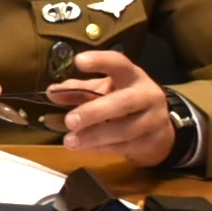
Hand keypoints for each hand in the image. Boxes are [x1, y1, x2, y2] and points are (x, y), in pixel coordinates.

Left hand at [49, 49, 173, 165]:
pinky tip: (84, 148)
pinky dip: (101, 148)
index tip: (78, 61)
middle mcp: (147, 95)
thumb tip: (52, 92)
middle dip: (95, 111)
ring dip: (94, 136)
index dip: (100, 61)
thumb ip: (79, 90)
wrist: (159, 132)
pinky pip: (124, 146)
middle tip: (70, 120)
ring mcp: (153, 120)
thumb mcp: (105, 91)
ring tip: (70, 141)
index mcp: (133, 76)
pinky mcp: (151, 142)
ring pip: (125, 130)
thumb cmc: (126, 105)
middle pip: (124, 102)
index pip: (119, 63)